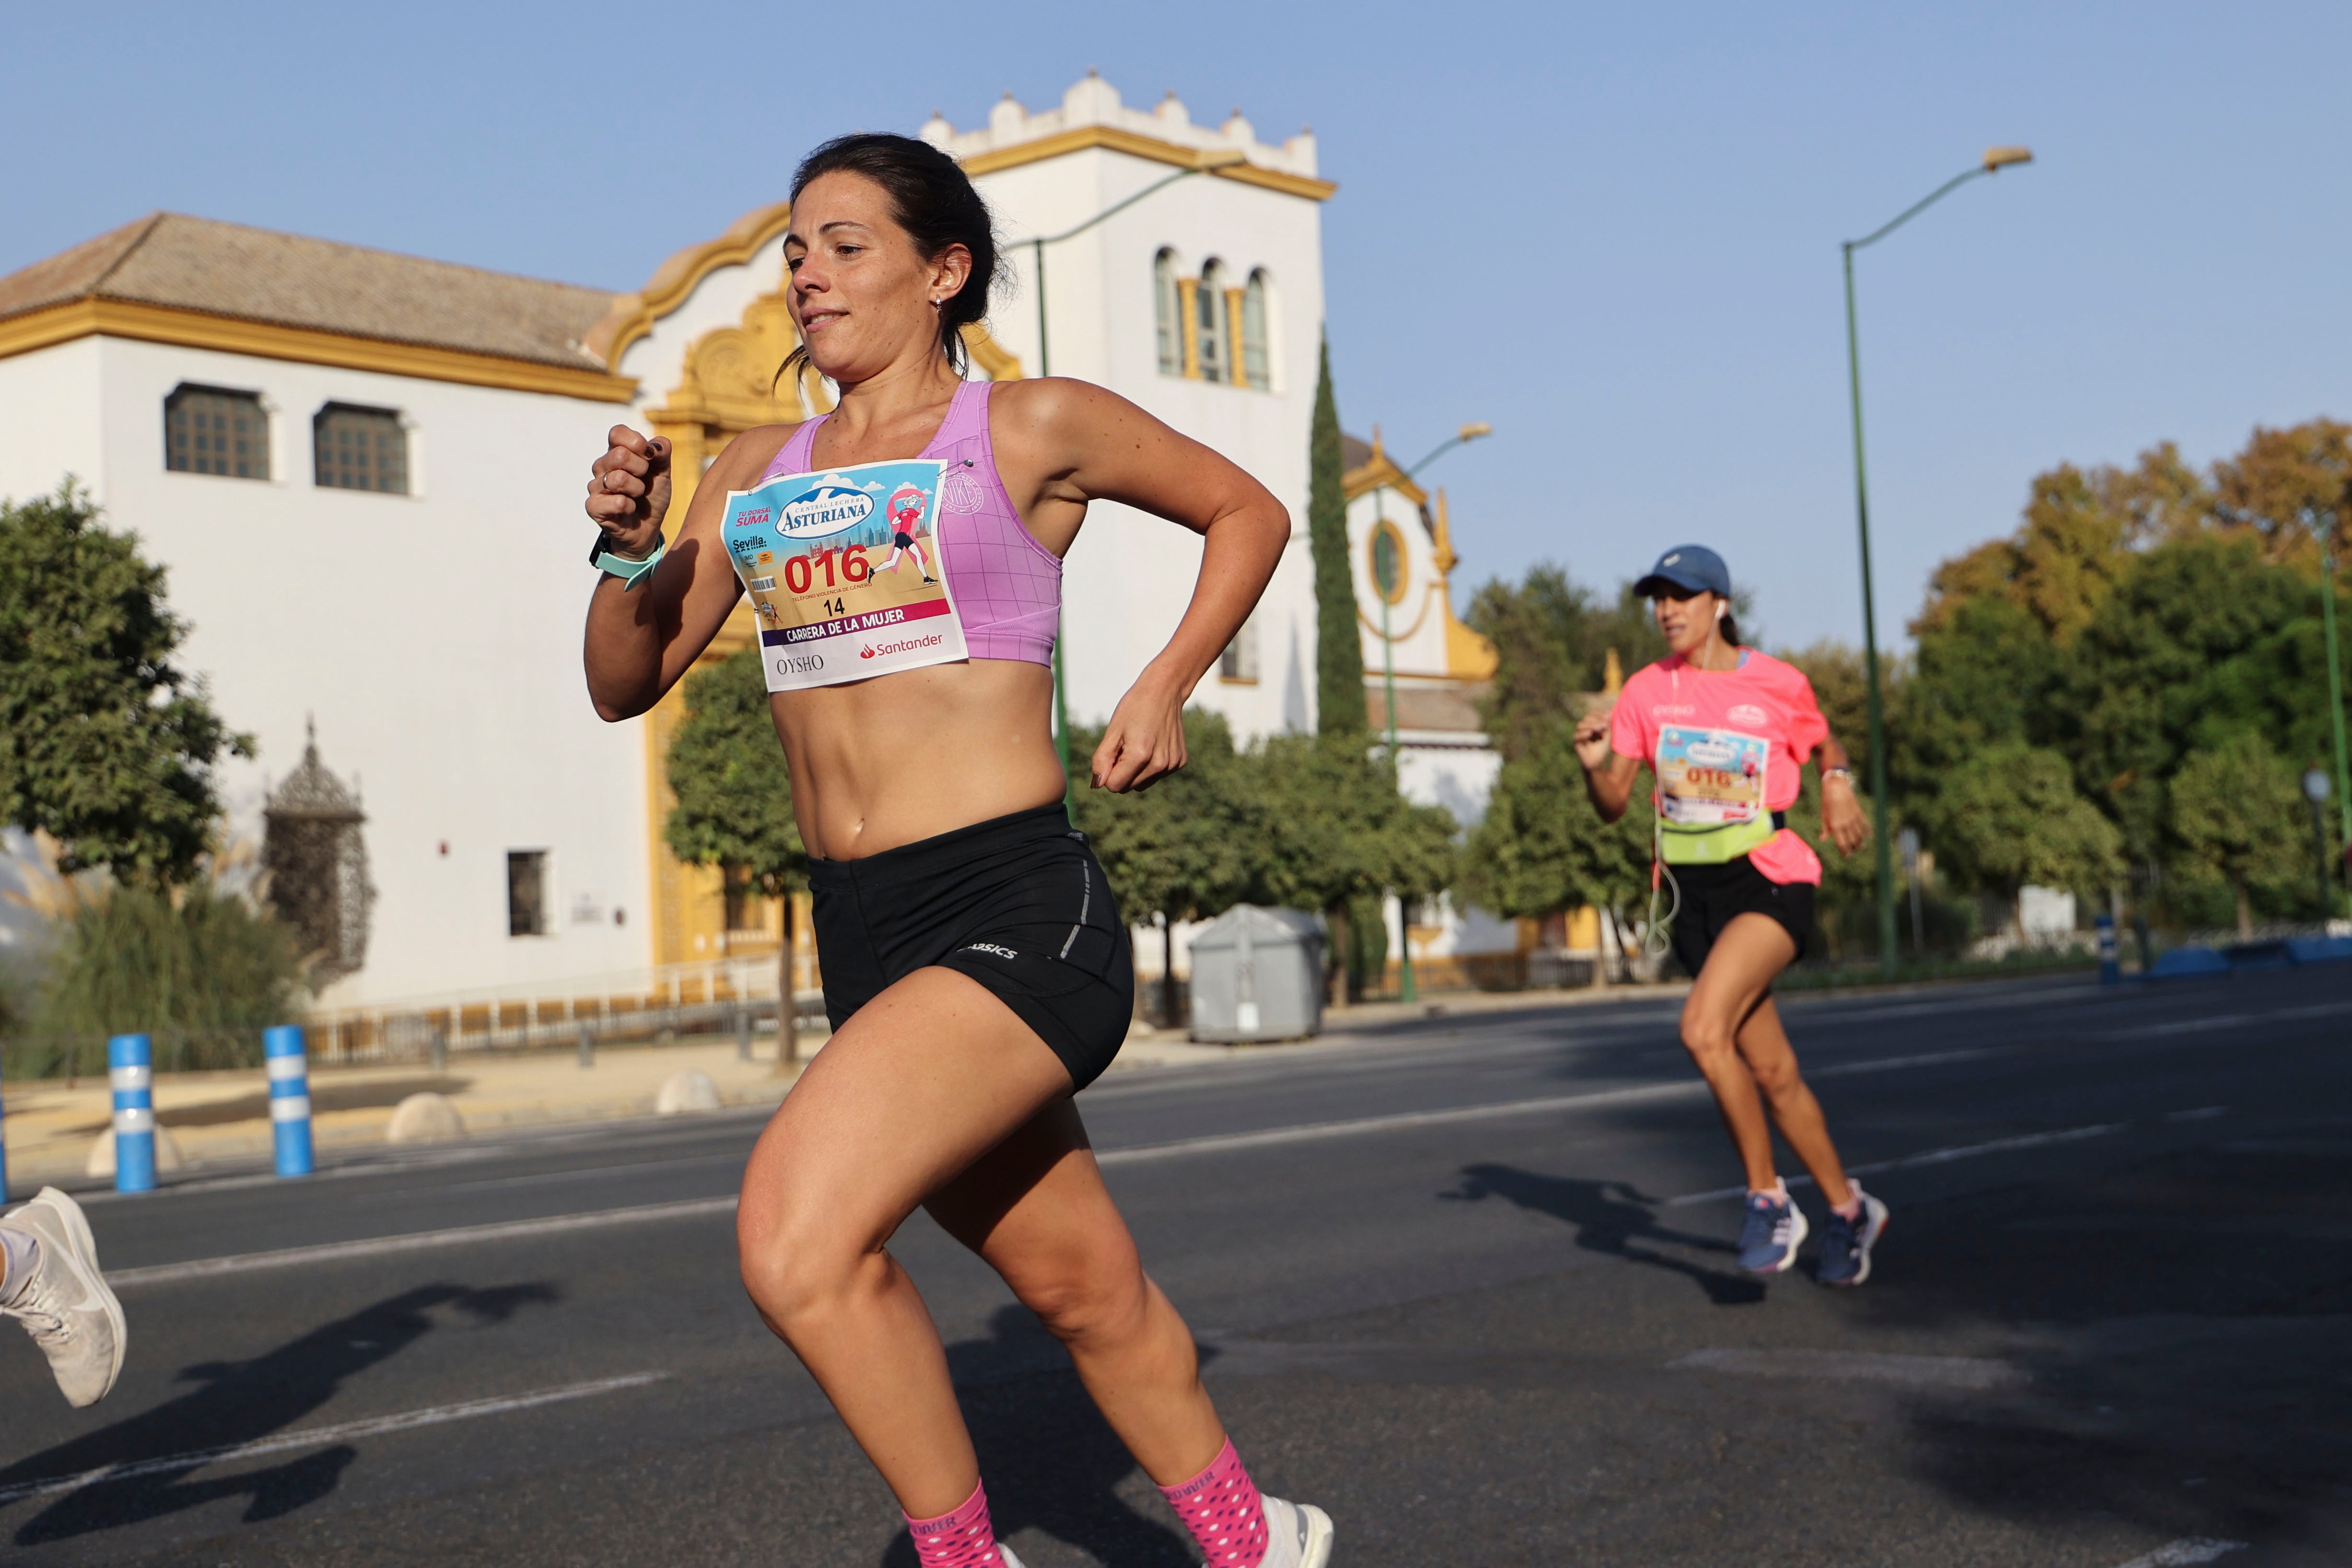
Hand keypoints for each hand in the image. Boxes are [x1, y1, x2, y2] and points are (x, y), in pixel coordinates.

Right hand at [587, 426, 672, 557]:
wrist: (648, 528)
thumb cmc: (651, 496)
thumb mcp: (662, 473)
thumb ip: (662, 454)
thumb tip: (658, 445)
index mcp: (616, 451)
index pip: (617, 432)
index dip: (637, 442)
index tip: (649, 457)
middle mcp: (602, 466)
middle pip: (620, 455)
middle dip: (641, 469)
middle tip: (644, 481)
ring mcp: (595, 486)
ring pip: (618, 479)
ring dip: (637, 490)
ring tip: (636, 496)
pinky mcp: (593, 507)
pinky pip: (616, 501)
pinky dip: (630, 506)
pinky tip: (629, 510)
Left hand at [1090, 675, 1186, 792]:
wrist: (1165, 691)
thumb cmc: (1135, 707)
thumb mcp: (1113, 731)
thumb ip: (1102, 760)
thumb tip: (1098, 784)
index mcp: (1140, 755)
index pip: (1115, 786)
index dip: (1109, 772)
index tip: (1113, 753)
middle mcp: (1159, 764)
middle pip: (1129, 787)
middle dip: (1122, 772)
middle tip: (1126, 746)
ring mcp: (1172, 764)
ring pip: (1142, 784)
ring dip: (1136, 770)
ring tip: (1140, 744)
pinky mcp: (1180, 762)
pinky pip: (1156, 776)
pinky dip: (1151, 765)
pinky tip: (1153, 744)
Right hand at [1572, 704, 1614, 772]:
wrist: (1597, 761)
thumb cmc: (1602, 748)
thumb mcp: (1607, 734)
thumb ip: (1607, 724)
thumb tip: (1608, 711)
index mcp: (1590, 724)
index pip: (1591, 714)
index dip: (1598, 714)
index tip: (1607, 717)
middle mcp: (1583, 728)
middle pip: (1586, 718)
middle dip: (1596, 720)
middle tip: (1605, 725)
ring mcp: (1579, 735)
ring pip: (1580, 725)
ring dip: (1591, 725)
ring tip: (1600, 728)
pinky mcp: (1576, 743)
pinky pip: (1577, 736)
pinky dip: (1583, 733)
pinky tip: (1590, 733)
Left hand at [1821, 771, 1870, 854]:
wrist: (1836, 786)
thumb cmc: (1827, 801)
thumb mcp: (1823, 815)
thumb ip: (1825, 828)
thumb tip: (1823, 840)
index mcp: (1835, 826)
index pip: (1842, 844)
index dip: (1845, 851)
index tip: (1847, 856)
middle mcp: (1845, 824)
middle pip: (1852, 841)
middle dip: (1854, 848)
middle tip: (1854, 851)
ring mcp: (1853, 819)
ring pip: (1860, 835)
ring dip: (1861, 842)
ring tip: (1861, 846)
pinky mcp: (1859, 812)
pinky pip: (1865, 824)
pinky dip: (1868, 830)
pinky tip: (1870, 835)